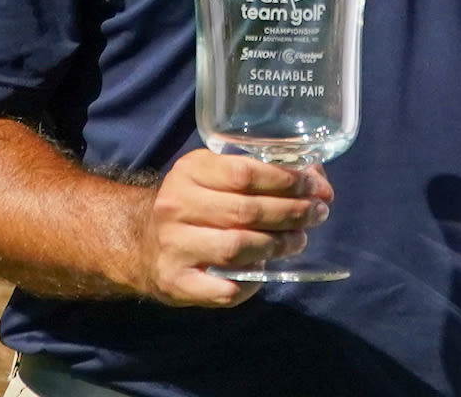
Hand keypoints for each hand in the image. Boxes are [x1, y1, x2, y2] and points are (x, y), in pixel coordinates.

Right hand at [134, 150, 331, 305]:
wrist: (142, 244)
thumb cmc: (195, 205)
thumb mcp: (217, 176)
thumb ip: (262, 175)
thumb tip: (318, 181)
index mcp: (190, 171)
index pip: (244, 173)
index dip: (285, 181)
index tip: (315, 186)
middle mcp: (176, 206)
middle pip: (245, 211)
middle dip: (291, 212)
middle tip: (318, 213)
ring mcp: (173, 246)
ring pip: (236, 248)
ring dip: (276, 246)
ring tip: (298, 241)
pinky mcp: (174, 282)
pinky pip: (222, 288)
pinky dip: (250, 283)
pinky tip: (264, 273)